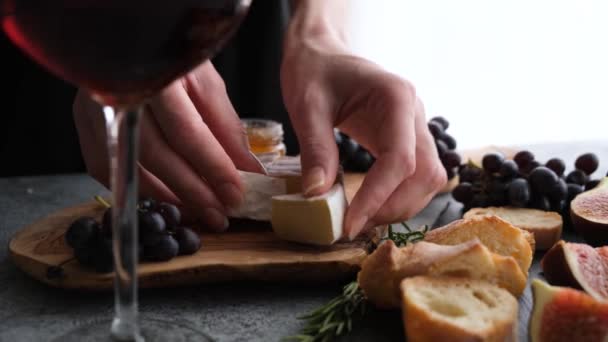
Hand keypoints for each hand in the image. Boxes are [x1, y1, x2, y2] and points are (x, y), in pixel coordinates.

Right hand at [73, 61, 263, 230]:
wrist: (130, 43)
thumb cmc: (171, 58)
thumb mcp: (206, 83)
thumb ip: (225, 127)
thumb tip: (246, 170)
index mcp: (154, 73)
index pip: (187, 131)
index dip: (213, 167)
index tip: (235, 193)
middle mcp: (118, 91)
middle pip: (156, 155)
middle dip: (192, 190)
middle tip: (218, 213)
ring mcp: (94, 108)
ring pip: (130, 167)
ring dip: (168, 195)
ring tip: (199, 210)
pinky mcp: (85, 124)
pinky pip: (108, 169)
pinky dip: (139, 188)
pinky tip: (166, 197)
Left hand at [281, 35, 446, 239]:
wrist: (322, 54)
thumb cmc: (314, 71)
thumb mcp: (307, 106)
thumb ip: (315, 149)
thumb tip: (318, 196)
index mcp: (396, 98)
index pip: (400, 160)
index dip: (378, 197)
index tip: (350, 224)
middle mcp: (414, 113)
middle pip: (425, 175)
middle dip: (393, 207)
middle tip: (353, 226)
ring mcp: (414, 127)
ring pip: (428, 179)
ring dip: (399, 206)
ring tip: (360, 219)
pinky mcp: (406, 139)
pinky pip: (415, 175)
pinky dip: (398, 196)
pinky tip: (370, 206)